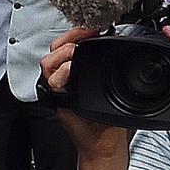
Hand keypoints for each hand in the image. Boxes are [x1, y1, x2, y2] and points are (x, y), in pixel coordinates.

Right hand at [39, 27, 130, 158]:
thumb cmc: (110, 116)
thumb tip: (121, 43)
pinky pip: (51, 82)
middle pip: (55, 49)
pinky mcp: (58, 98)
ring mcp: (60, 88)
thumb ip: (111, 64)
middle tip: (86, 36)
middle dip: (69, 38)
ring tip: (76, 53)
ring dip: (62, 54)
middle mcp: (65, 77)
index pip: (69, 44)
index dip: (78, 33)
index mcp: (78, 70)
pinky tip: (71, 70)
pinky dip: (61, 74)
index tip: (93, 28)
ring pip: (48, 62)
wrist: (105, 140)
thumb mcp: (114, 83)